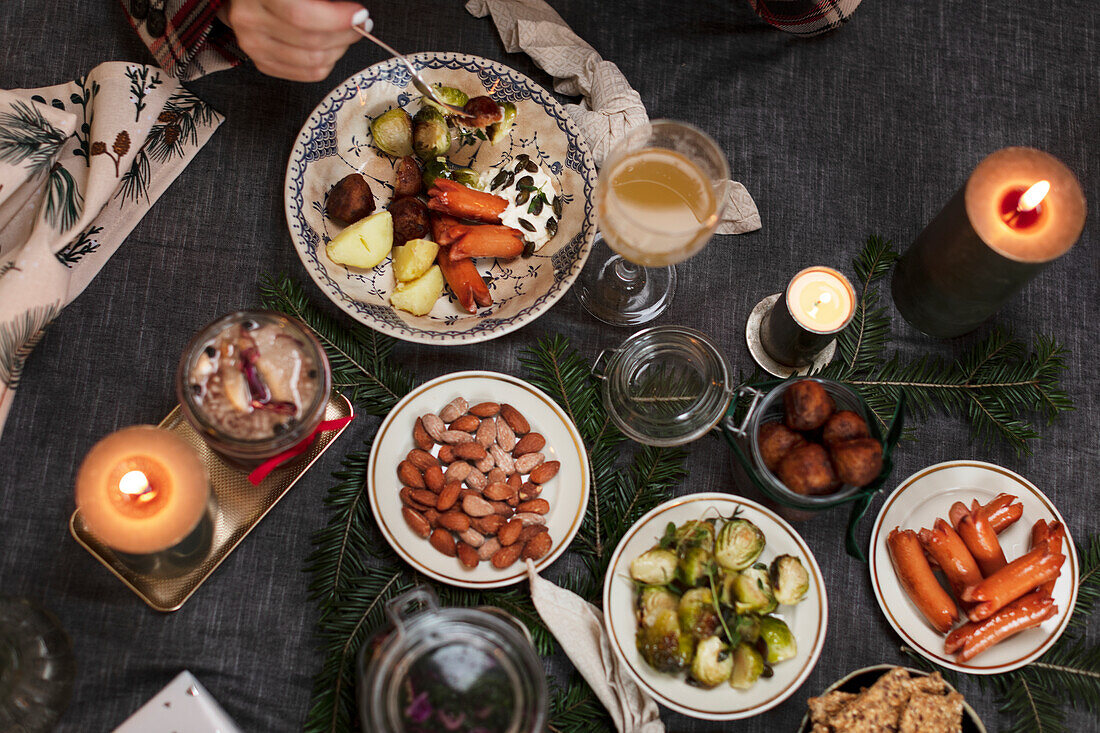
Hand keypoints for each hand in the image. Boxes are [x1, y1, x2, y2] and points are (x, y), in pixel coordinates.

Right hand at [219, 0, 370, 81]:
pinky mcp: (262, 61)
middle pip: (311, 42)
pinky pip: (306, 74)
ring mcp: (253, 45)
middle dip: (345, 34)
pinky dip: (327, 62)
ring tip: (346, 34)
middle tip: (359, 23)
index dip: (337, 20)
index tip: (359, 15)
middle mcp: (250, 21)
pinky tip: (331, 47)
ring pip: (312, 62)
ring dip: (339, 49)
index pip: (302, 16)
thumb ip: (322, 0)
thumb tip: (354, 15)